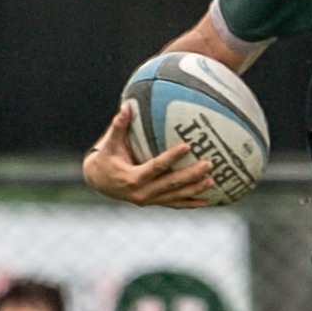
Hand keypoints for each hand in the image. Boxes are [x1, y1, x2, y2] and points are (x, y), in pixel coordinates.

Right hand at [82, 102, 215, 206]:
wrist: (98, 182)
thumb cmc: (106, 158)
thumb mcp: (110, 143)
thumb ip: (119, 126)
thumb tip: (126, 106)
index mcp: (132, 178)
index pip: (156, 167)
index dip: (171, 157)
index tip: (187, 146)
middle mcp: (141, 192)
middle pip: (171, 183)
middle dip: (191, 175)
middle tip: (209, 164)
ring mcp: (148, 200)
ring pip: (175, 196)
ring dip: (195, 189)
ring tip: (213, 180)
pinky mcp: (153, 202)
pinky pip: (174, 204)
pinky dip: (190, 203)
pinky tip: (207, 201)